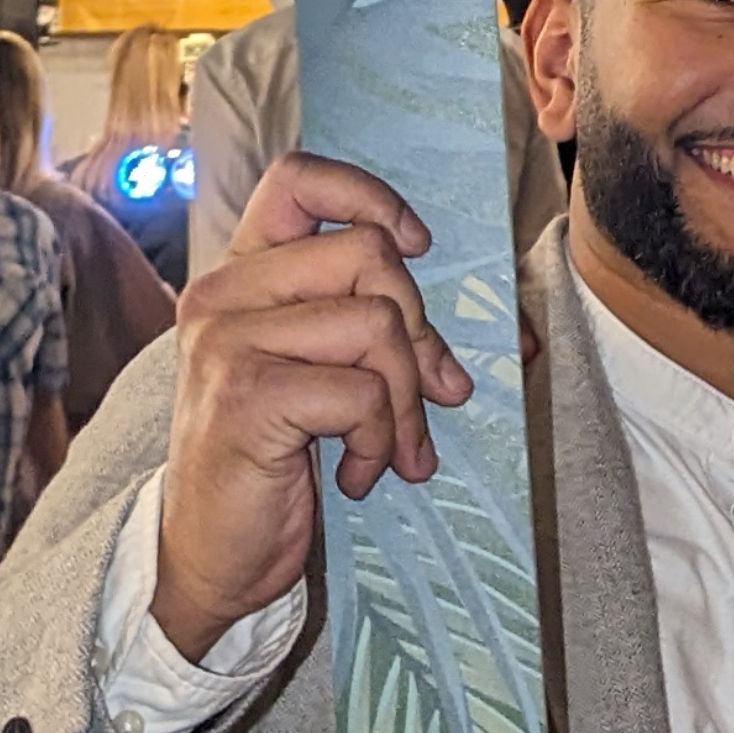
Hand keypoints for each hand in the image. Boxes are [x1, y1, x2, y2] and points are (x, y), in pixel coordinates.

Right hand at [153, 153, 473, 665]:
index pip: (299, 178)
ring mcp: (228, 343)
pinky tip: (357, 477)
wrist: (212, 554)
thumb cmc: (276, 461)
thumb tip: (521, 336)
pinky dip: (380, 443)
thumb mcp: (329, 376)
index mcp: (241, 275)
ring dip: (405, 401)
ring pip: (377, 324)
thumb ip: (386, 333)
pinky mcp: (248, 397)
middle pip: (369, 257)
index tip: (416, 247)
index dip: (371, 198)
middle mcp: (223, 294)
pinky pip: (362, 393)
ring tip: (388, 450)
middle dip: (419, 335)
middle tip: (422, 400)